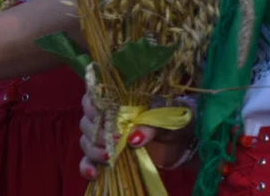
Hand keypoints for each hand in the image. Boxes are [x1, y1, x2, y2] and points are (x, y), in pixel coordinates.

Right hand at [77, 93, 195, 179]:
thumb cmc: (174, 118)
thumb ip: (151, 124)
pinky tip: (93, 173)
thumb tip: (134, 138)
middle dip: (97, 132)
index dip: (92, 104)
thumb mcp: (168, 117)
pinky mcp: (107, 156)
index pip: (94, 95)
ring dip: (94, 150)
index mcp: (119, 97)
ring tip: (110, 157)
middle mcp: (107, 115)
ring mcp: (105, 137)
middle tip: (115, 140)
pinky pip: (88, 161)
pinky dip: (87, 167)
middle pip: (87, 121)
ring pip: (87, 141)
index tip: (101, 114)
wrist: (183, 140)